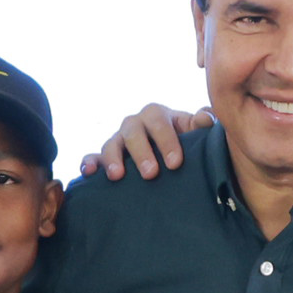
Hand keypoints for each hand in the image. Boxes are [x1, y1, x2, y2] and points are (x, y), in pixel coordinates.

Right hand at [89, 102, 208, 181]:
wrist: (170, 162)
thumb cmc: (185, 146)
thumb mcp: (195, 135)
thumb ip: (202, 126)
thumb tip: (204, 119)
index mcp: (158, 116)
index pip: (159, 121)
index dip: (166, 140)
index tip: (175, 163)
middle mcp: (135, 125)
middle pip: (133, 130)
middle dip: (141, 152)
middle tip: (151, 174)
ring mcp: (118, 140)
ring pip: (111, 143)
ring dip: (113, 158)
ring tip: (118, 176)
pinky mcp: (104, 157)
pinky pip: (92, 156)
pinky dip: (89, 163)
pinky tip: (88, 173)